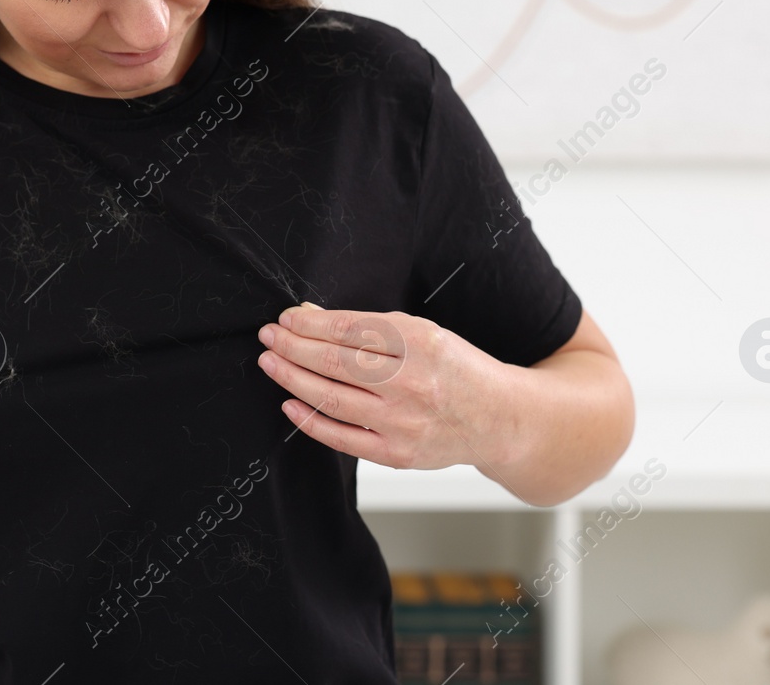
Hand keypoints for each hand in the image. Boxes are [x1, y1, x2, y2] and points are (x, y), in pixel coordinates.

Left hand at [256, 303, 512, 471]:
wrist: (501, 419)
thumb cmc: (458, 370)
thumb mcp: (423, 334)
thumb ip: (369, 327)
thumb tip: (311, 315)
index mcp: (421, 343)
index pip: (350, 330)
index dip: (310, 323)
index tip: (286, 318)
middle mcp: (412, 383)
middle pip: (336, 362)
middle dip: (293, 346)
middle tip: (269, 336)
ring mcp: (404, 422)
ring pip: (332, 398)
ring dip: (293, 378)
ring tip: (271, 362)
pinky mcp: (398, 454)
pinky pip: (342, 438)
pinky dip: (310, 421)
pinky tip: (290, 404)